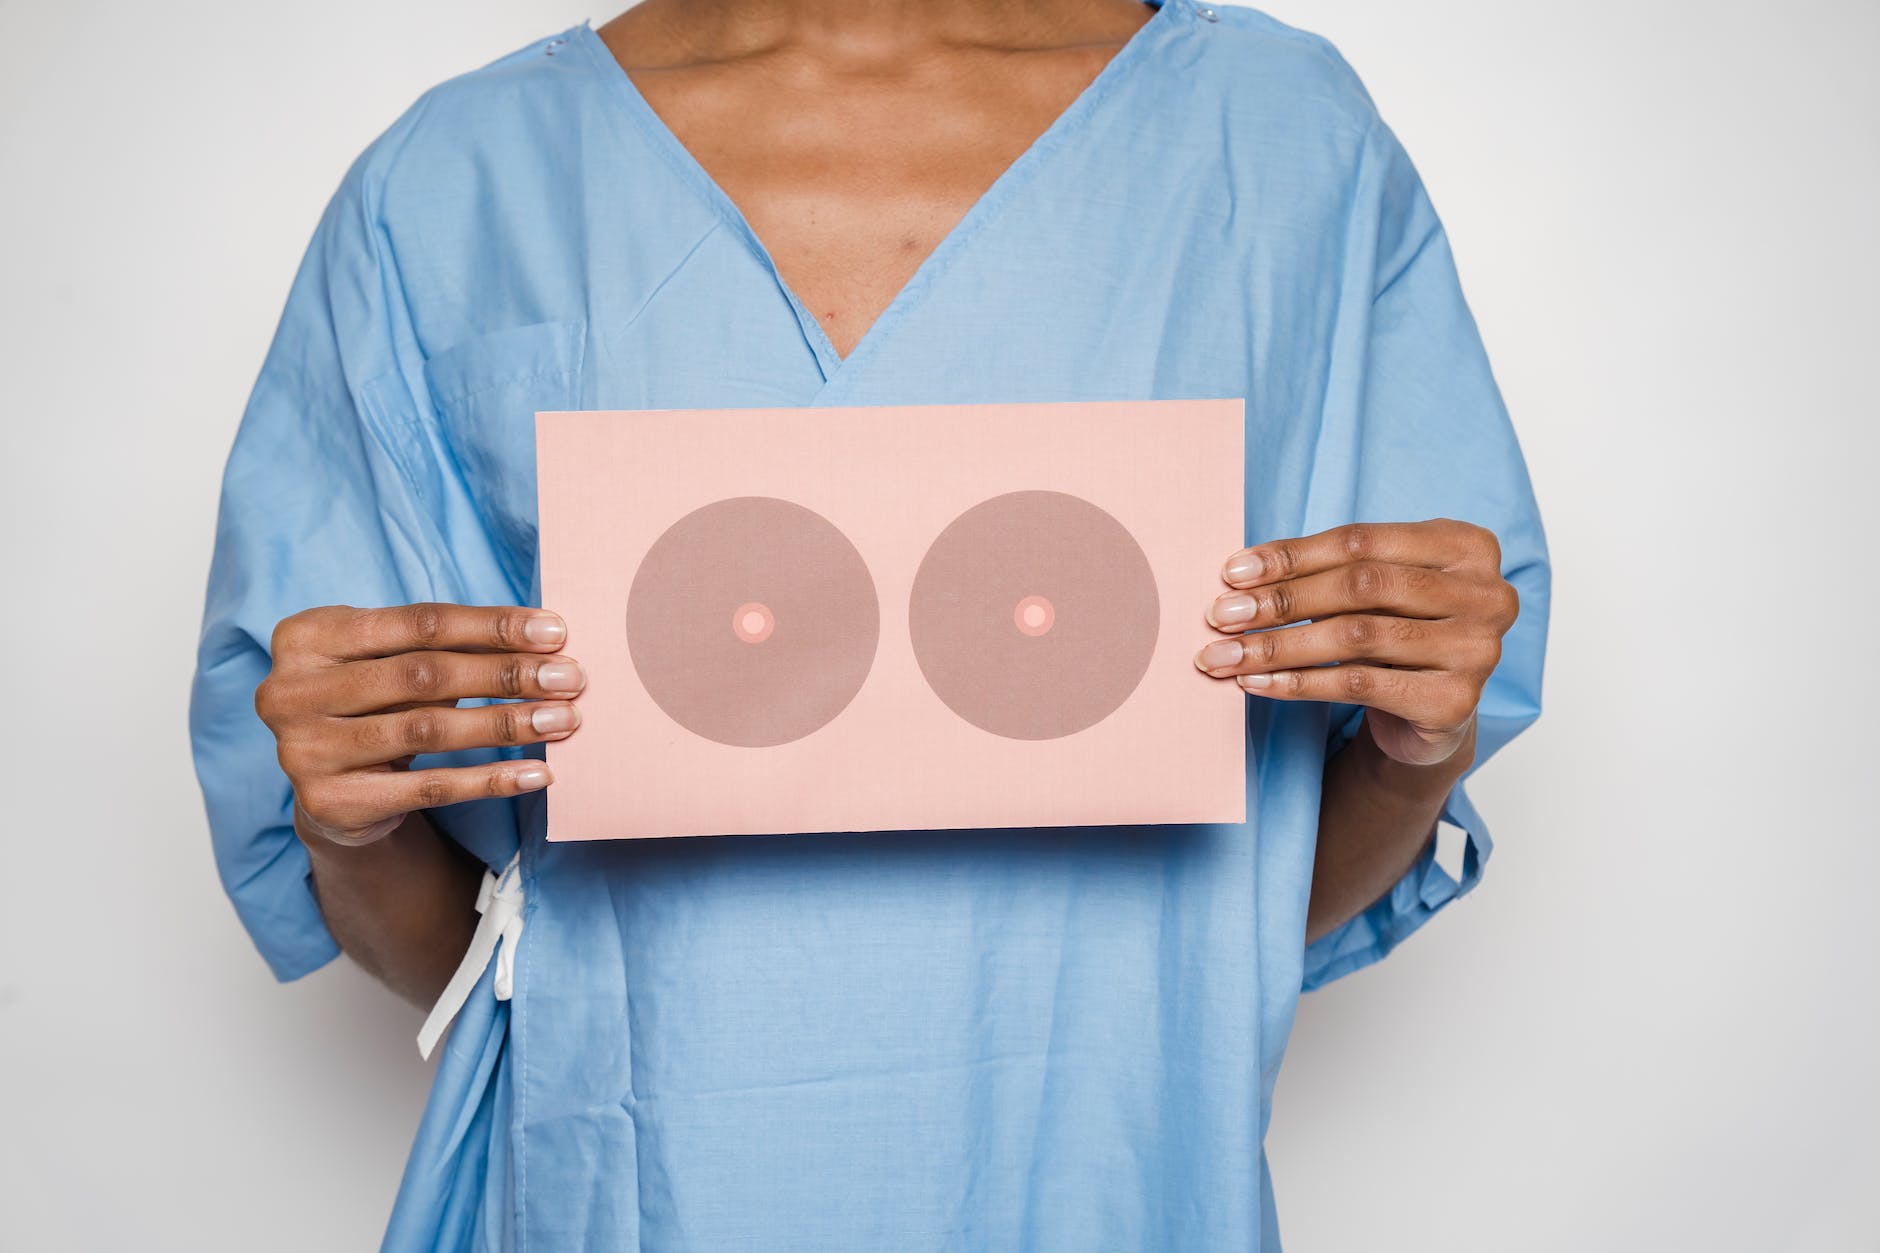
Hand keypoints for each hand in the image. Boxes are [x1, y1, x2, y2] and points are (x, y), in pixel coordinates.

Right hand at [255, 603, 586, 846]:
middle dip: (507, 674)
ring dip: (508, 724)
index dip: (492, 626)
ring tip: (563, 719)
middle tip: (571, 678)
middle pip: (424, 675)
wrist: (333, 793)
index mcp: (306, 636)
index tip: (555, 631)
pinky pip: (429, 789)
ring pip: (429, 731)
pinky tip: (536, 774)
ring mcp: (304, 750)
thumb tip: (546, 640)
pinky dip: (489, 780)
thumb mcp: (392, 663)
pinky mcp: (330, 803)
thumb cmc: (375, 704)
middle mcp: (291, 691)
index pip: (419, 623)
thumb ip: (447, 646)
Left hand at [1193, 520, 1518, 766]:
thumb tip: (1239, 576)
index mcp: (1466, 545)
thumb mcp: (1373, 591)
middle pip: (1360, 585)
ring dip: (1277, 647)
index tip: (1232, 573)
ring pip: (1355, 636)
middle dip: (1280, 600)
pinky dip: (1299, 683)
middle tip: (1221, 615)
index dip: (1291, 555)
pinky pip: (1360, 685)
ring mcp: (1477, 649)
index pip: (1362, 540)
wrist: (1433, 715)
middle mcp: (1485, 593)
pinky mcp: (1456, 701)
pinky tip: (1257, 684)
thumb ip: (1326, 570)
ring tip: (1225, 655)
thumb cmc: (1398, 634)